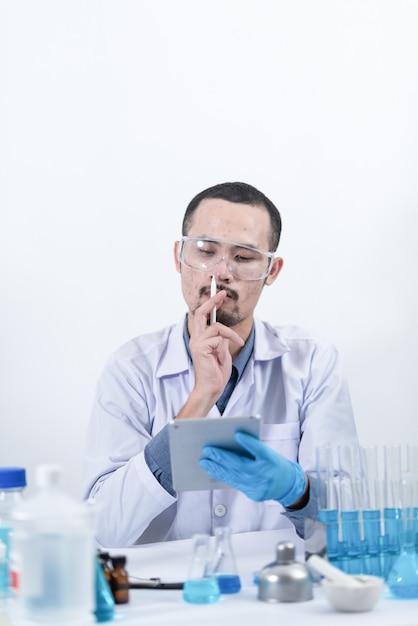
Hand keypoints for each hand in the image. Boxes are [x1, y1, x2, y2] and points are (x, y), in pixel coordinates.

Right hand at [182, 290, 243, 415]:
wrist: (211, 389)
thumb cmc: (217, 374)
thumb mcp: (223, 352)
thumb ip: (222, 340)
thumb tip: (223, 333)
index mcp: (200, 339)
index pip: (203, 317)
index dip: (211, 304)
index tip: (220, 296)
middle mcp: (196, 339)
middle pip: (201, 313)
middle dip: (212, 302)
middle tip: (223, 294)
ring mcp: (197, 343)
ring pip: (217, 327)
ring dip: (231, 335)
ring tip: (238, 343)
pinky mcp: (200, 348)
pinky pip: (219, 339)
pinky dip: (226, 346)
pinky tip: (223, 357)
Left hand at [199, 431, 306, 506]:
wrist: (288, 486)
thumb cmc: (275, 464)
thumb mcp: (270, 453)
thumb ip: (254, 448)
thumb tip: (231, 440)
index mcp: (272, 460)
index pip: (260, 450)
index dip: (249, 442)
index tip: (237, 433)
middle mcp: (265, 473)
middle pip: (241, 464)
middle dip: (222, 457)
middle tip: (207, 449)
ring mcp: (259, 486)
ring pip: (234, 476)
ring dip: (216, 468)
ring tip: (204, 461)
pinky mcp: (253, 494)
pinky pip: (235, 484)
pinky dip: (222, 476)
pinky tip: (212, 470)